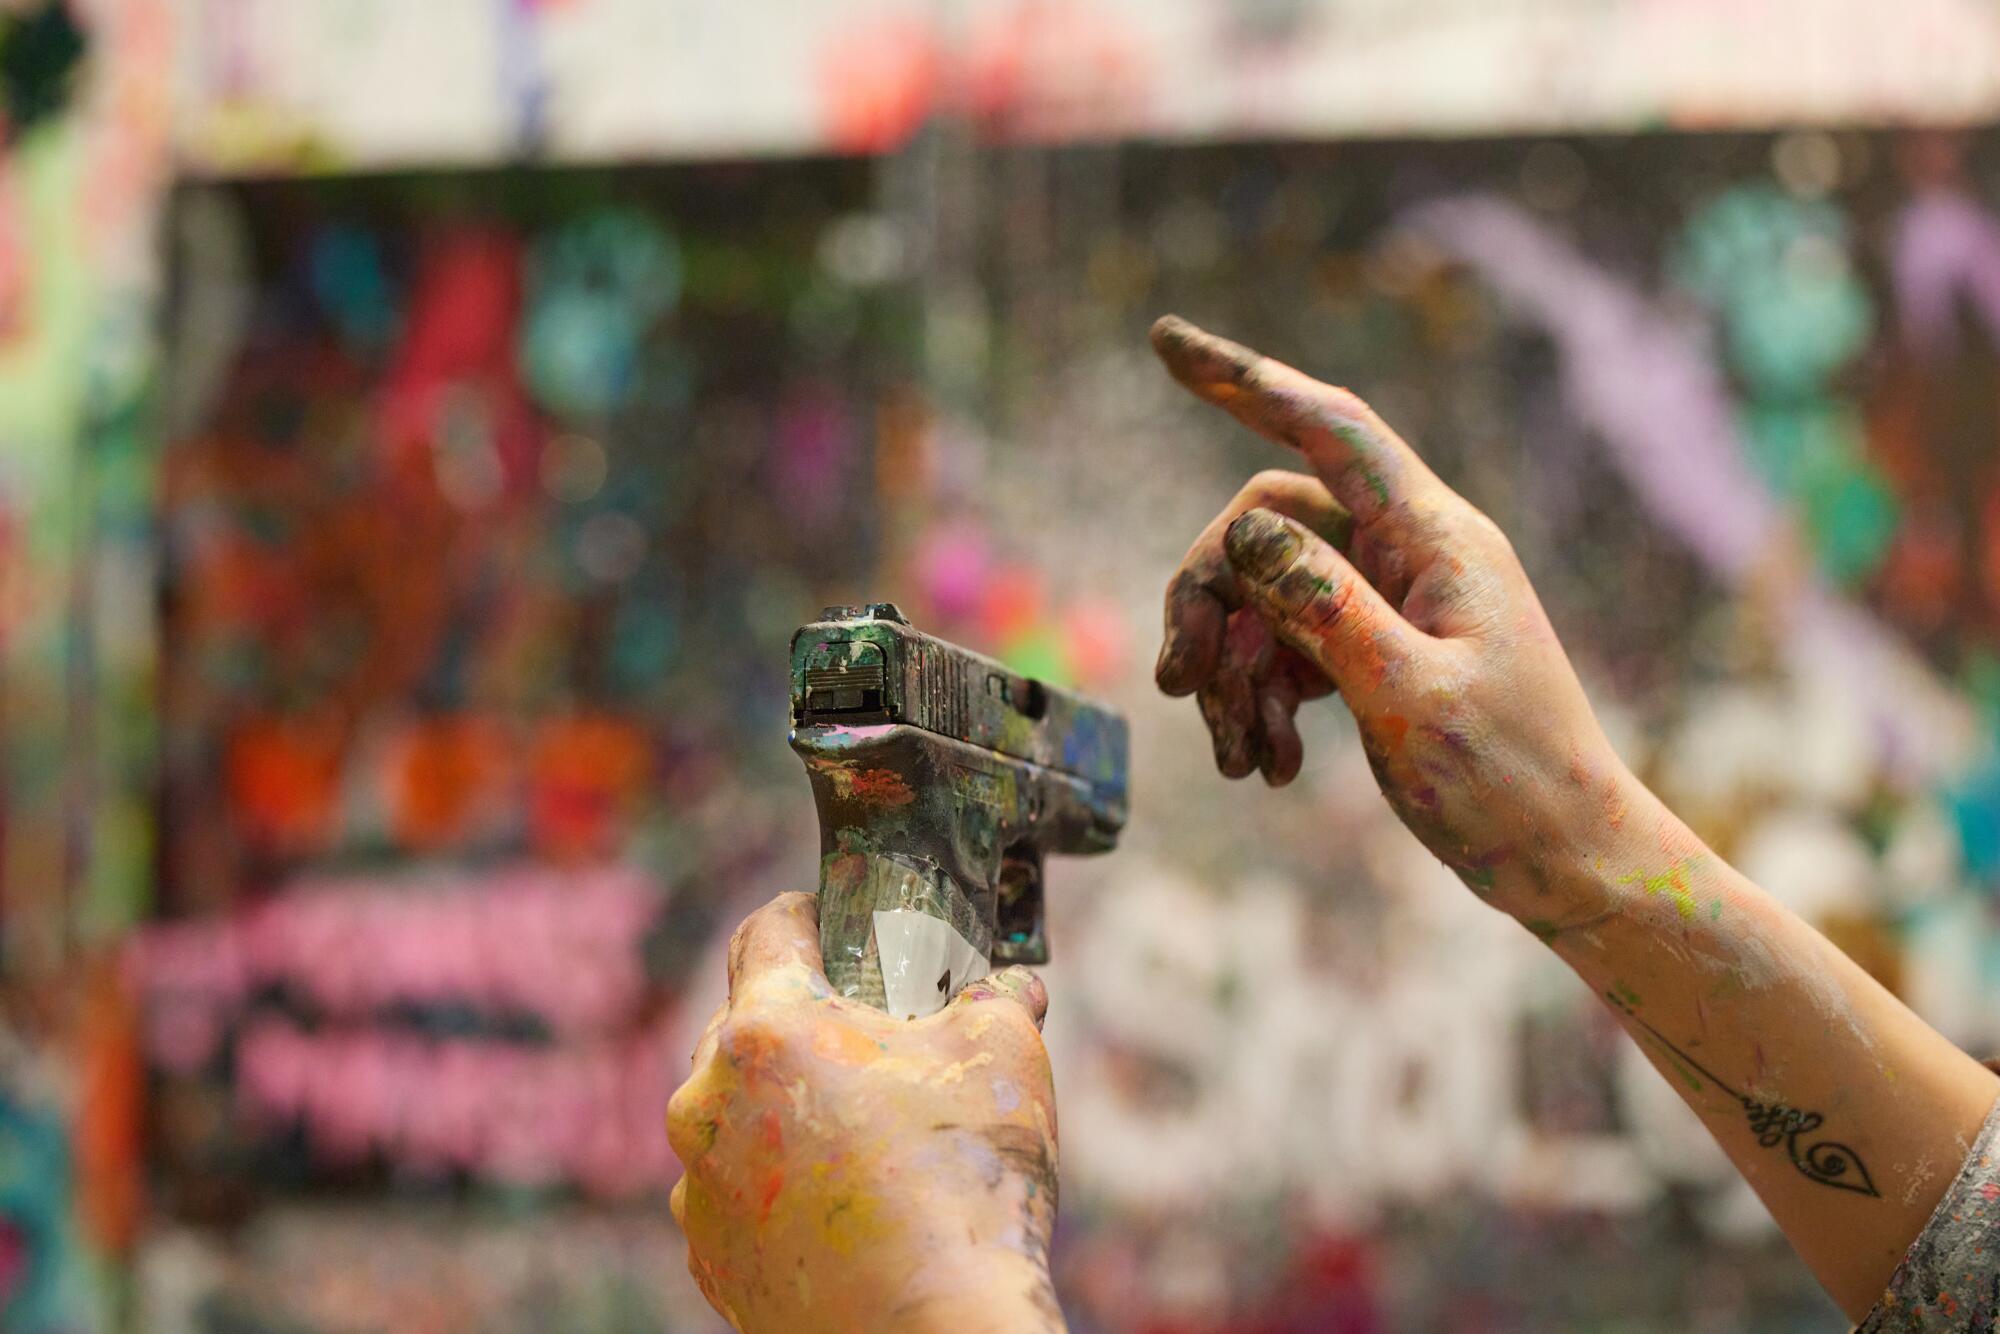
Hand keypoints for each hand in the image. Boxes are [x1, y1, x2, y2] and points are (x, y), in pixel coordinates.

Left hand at [668, 893, 1063, 1332]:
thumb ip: (998, 998)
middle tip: (871, 1037)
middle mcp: (708, 1101)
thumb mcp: (1006, 1055)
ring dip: (785, 1108)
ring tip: (864, 1133)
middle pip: (743, 1024)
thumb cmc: (965, 1185)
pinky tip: (846, 1202)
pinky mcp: (710, 1257)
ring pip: (735, 1114)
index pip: (767, 930)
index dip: (810, 915)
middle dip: (801, 1021)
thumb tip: (1009, 987)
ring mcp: (699, 1186)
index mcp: (767, 1029)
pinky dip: (778, 1184)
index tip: (838, 924)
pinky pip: (737, 1191)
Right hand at [1151, 315, 1631, 914]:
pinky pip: (1289, 643)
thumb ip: (1325, 608)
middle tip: (1182, 685)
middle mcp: (1414, 552)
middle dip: (1212, 600)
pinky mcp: (1380, 650)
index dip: (1245, 378)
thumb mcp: (1409, 698)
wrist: (1567, 862)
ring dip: (1234, 670)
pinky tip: (1269, 765)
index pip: (1330, 424)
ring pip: (1269, 593)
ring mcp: (1396, 601)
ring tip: (1239, 757)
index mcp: (1437, 538)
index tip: (1164, 340)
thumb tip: (1242, 531)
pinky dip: (1261, 697)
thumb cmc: (1511, 783)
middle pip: (1269, 525)